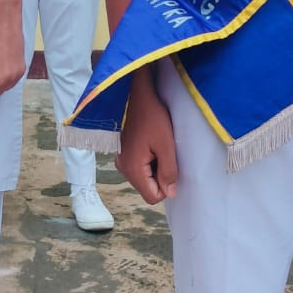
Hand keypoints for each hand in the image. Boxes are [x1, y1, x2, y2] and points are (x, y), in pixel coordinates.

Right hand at [116, 71, 177, 203]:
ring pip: (144, 178)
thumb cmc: (153, 118)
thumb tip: (170, 193)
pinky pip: (139, 168)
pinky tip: (152, 144)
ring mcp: (121, 161)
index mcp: (133, 169)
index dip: (166, 187)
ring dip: (155, 168)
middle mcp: (123, 168)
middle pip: (147, 188)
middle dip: (160, 177)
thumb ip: (169, 172)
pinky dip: (148, 161)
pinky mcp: (123, 153)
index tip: (170, 166)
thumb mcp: (166, 145)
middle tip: (165, 154)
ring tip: (158, 147)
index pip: (153, 197)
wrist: (136, 95)